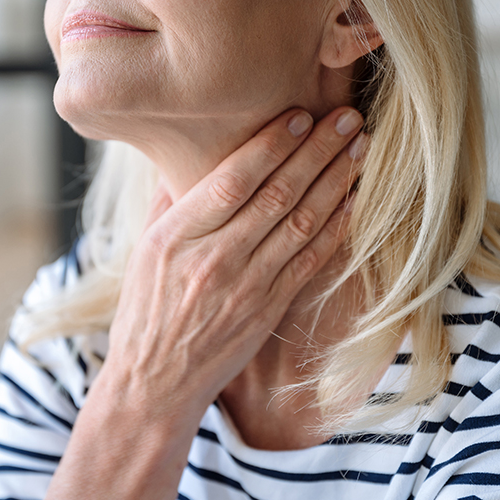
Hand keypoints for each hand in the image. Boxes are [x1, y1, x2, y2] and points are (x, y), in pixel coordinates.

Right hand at [102, 107, 365, 416]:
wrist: (155, 384)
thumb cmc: (144, 314)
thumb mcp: (141, 253)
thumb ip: (168, 203)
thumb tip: (185, 155)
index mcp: (174, 239)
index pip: (229, 181)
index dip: (269, 145)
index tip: (297, 115)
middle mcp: (212, 260)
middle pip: (274, 195)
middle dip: (315, 151)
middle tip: (345, 117)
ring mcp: (244, 288)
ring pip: (300, 224)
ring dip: (335, 182)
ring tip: (358, 148)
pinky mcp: (267, 311)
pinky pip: (309, 262)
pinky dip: (334, 228)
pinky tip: (352, 201)